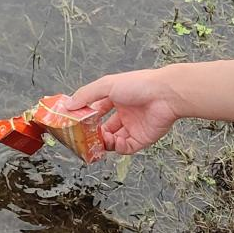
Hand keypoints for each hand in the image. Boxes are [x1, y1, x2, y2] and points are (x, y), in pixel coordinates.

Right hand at [68, 68, 182, 154]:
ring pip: (113, 140)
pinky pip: (125, 148)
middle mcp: (126, 113)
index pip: (98, 109)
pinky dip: (116, 148)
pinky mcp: (142, 139)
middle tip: (83, 137)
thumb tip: (67, 105)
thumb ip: (86, 95)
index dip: (87, 116)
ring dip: (103, 142)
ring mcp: (134, 127)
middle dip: (93, 134)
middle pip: (104, 127)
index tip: (75, 122)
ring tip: (97, 140)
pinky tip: (111, 143)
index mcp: (118, 98)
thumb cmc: (139, 85)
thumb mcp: (107, 85)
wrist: (166, 95)